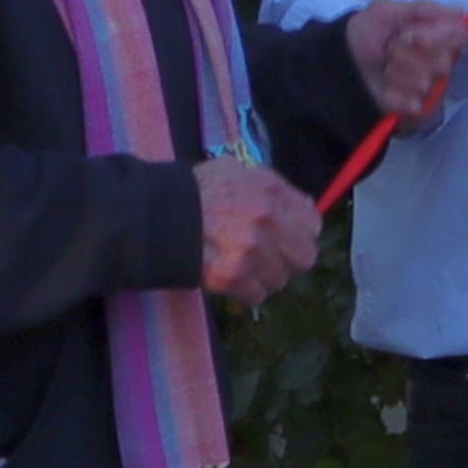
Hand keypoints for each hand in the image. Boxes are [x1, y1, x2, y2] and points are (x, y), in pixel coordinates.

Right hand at [196, 157, 319, 307]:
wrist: (155, 215)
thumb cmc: (195, 190)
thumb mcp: (237, 172)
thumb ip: (273, 187)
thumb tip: (305, 204)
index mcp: (271, 193)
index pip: (312, 224)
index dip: (300, 232)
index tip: (288, 237)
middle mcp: (267, 221)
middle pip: (304, 257)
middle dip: (288, 259)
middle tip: (269, 257)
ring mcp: (250, 250)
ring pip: (279, 279)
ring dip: (265, 277)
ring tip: (245, 267)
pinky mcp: (230, 276)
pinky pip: (256, 295)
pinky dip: (246, 292)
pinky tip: (234, 281)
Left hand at [345, 0, 467, 120]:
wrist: (341, 66)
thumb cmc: (366, 34)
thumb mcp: (387, 11)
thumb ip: (425, 9)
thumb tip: (460, 14)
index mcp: (440, 34)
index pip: (458, 37)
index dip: (433, 37)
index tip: (409, 35)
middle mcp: (440, 59)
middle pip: (443, 62)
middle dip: (409, 55)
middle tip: (390, 50)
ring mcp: (430, 85)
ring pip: (427, 83)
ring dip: (399, 75)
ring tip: (385, 70)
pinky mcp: (419, 108)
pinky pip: (417, 105)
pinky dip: (396, 96)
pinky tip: (386, 90)